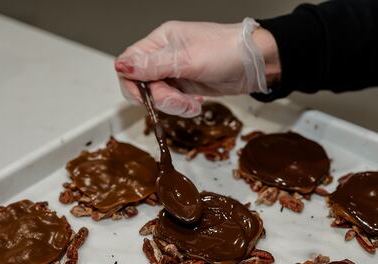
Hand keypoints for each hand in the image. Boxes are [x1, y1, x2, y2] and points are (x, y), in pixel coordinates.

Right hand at [115, 18, 279, 116]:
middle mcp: (163, 55)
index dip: (133, 83)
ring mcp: (174, 72)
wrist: (255, 63)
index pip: (128, 63)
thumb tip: (122, 66)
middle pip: (142, 84)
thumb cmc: (227, 51)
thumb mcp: (187, 60)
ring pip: (157, 97)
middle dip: (158, 99)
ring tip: (193, 104)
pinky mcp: (185, 86)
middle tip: (178, 101)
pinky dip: (182, 108)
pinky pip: (172, 102)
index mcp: (160, 41)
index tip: (147, 96)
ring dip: (173, 106)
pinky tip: (197, 104)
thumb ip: (153, 66)